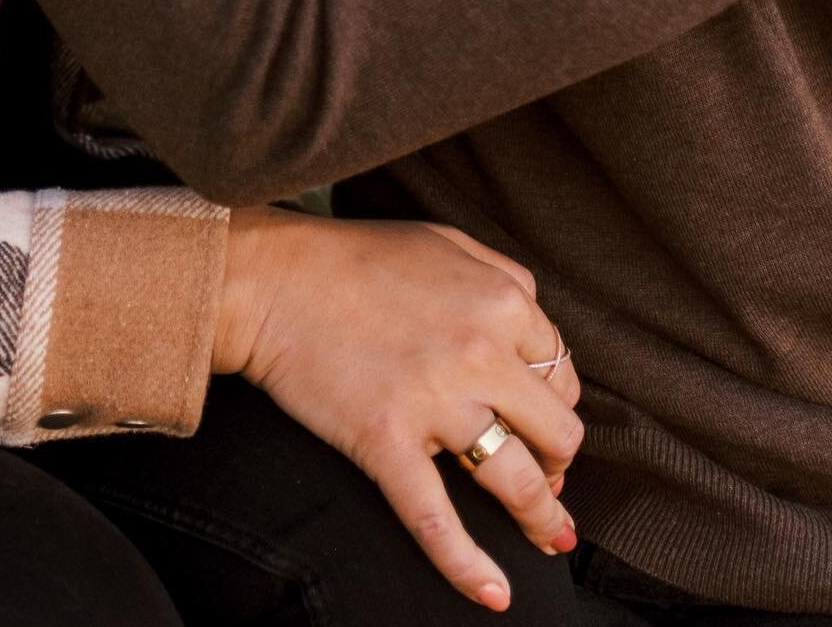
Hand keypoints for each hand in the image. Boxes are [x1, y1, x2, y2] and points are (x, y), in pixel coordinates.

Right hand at [215, 209, 582, 611]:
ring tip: (550, 536)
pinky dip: (468, 567)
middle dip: (558, 460)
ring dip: (543, 516)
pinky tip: (495, 594)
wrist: (271, 278)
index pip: (561, 371)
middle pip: (557, 430)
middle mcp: (481, 351)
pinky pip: (437, 521)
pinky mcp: (387, 441)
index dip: (555, 403)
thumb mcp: (444, 240)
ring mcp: (435, 400)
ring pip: (517, 480)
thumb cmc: (353, 257)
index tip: (541, 423)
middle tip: (546, 474)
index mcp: (500, 301)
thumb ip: (501, 274)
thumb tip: (534, 328)